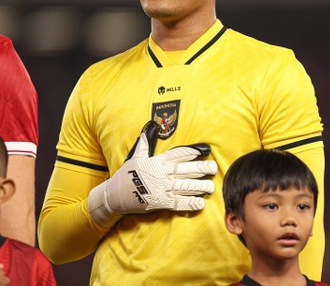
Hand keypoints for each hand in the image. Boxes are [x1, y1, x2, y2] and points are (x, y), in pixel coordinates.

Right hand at [88, 121, 217, 225]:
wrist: (115, 195)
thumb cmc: (126, 174)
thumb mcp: (136, 156)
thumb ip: (145, 143)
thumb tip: (149, 126)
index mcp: (158, 161)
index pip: (179, 154)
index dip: (193, 152)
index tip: (205, 150)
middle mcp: (162, 174)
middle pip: (186, 170)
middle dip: (202, 169)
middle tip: (214, 168)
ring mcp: (162, 189)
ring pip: (185, 186)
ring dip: (200, 187)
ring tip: (211, 187)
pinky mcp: (161, 203)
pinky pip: (179, 203)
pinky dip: (190, 204)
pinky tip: (200, 203)